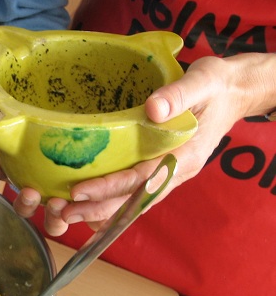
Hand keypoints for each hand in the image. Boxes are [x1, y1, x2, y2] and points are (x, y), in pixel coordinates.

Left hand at [0, 54, 275, 235]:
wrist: (233, 92)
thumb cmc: (217, 85)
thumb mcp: (203, 81)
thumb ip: (179, 94)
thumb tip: (153, 109)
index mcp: (184, 156)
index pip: (141, 179)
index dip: (109, 187)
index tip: (78, 191)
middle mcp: (174, 172)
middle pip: (132, 199)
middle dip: (96, 209)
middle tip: (61, 213)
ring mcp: (167, 174)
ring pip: (131, 201)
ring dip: (99, 210)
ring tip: (63, 214)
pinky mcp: (158, 170)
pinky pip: (133, 192)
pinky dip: (109, 201)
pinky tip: (83, 205)